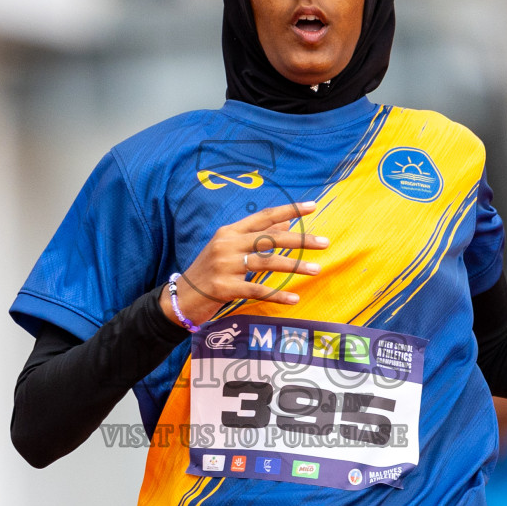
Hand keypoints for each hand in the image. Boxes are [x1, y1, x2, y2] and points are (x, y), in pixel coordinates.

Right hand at [162, 201, 328, 327]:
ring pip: (267, 263)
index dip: (290, 210)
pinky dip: (278, 294)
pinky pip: (258, 289)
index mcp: (230, 231)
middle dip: (300, 240)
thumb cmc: (210, 271)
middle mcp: (227, 245)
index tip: (313, 206)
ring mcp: (225, 266)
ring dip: (295, 266)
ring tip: (317, 269)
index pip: (264, 216)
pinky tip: (295, 298)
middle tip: (325, 243)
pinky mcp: (225, 288)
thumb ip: (258, 236)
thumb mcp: (230, 248)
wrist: (181, 297)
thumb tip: (287, 222)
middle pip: (270, 238)